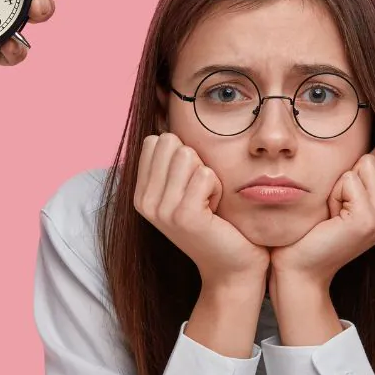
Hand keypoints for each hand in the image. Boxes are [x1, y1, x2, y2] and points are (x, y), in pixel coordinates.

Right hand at [133, 134, 267, 287]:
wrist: (233, 267)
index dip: (184, 154)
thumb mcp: (187, 188)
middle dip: (197, 162)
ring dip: (209, 176)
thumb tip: (164, 108)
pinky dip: (219, 188)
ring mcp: (162, 210)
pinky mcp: (184, 216)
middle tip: (203, 195)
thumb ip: (174, 159)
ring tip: (210, 204)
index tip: (191, 187)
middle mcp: (144, 202)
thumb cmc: (218, 223)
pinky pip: (206, 174)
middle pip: (171, 143)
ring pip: (188, 155)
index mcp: (141, 193)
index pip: (156, 140)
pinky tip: (217, 212)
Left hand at [269, 146, 374, 285]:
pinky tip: (330, 221)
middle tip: (334, 212)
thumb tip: (373, 141)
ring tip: (332, 216)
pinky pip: (349, 180)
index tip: (342, 206)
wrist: (298, 269)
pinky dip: (333, 196)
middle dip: (344, 179)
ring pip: (361, 166)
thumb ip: (359, 173)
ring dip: (338, 187)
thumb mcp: (341, 198)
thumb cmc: (312, 232)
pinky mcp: (369, 220)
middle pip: (371, 159)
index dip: (351, 174)